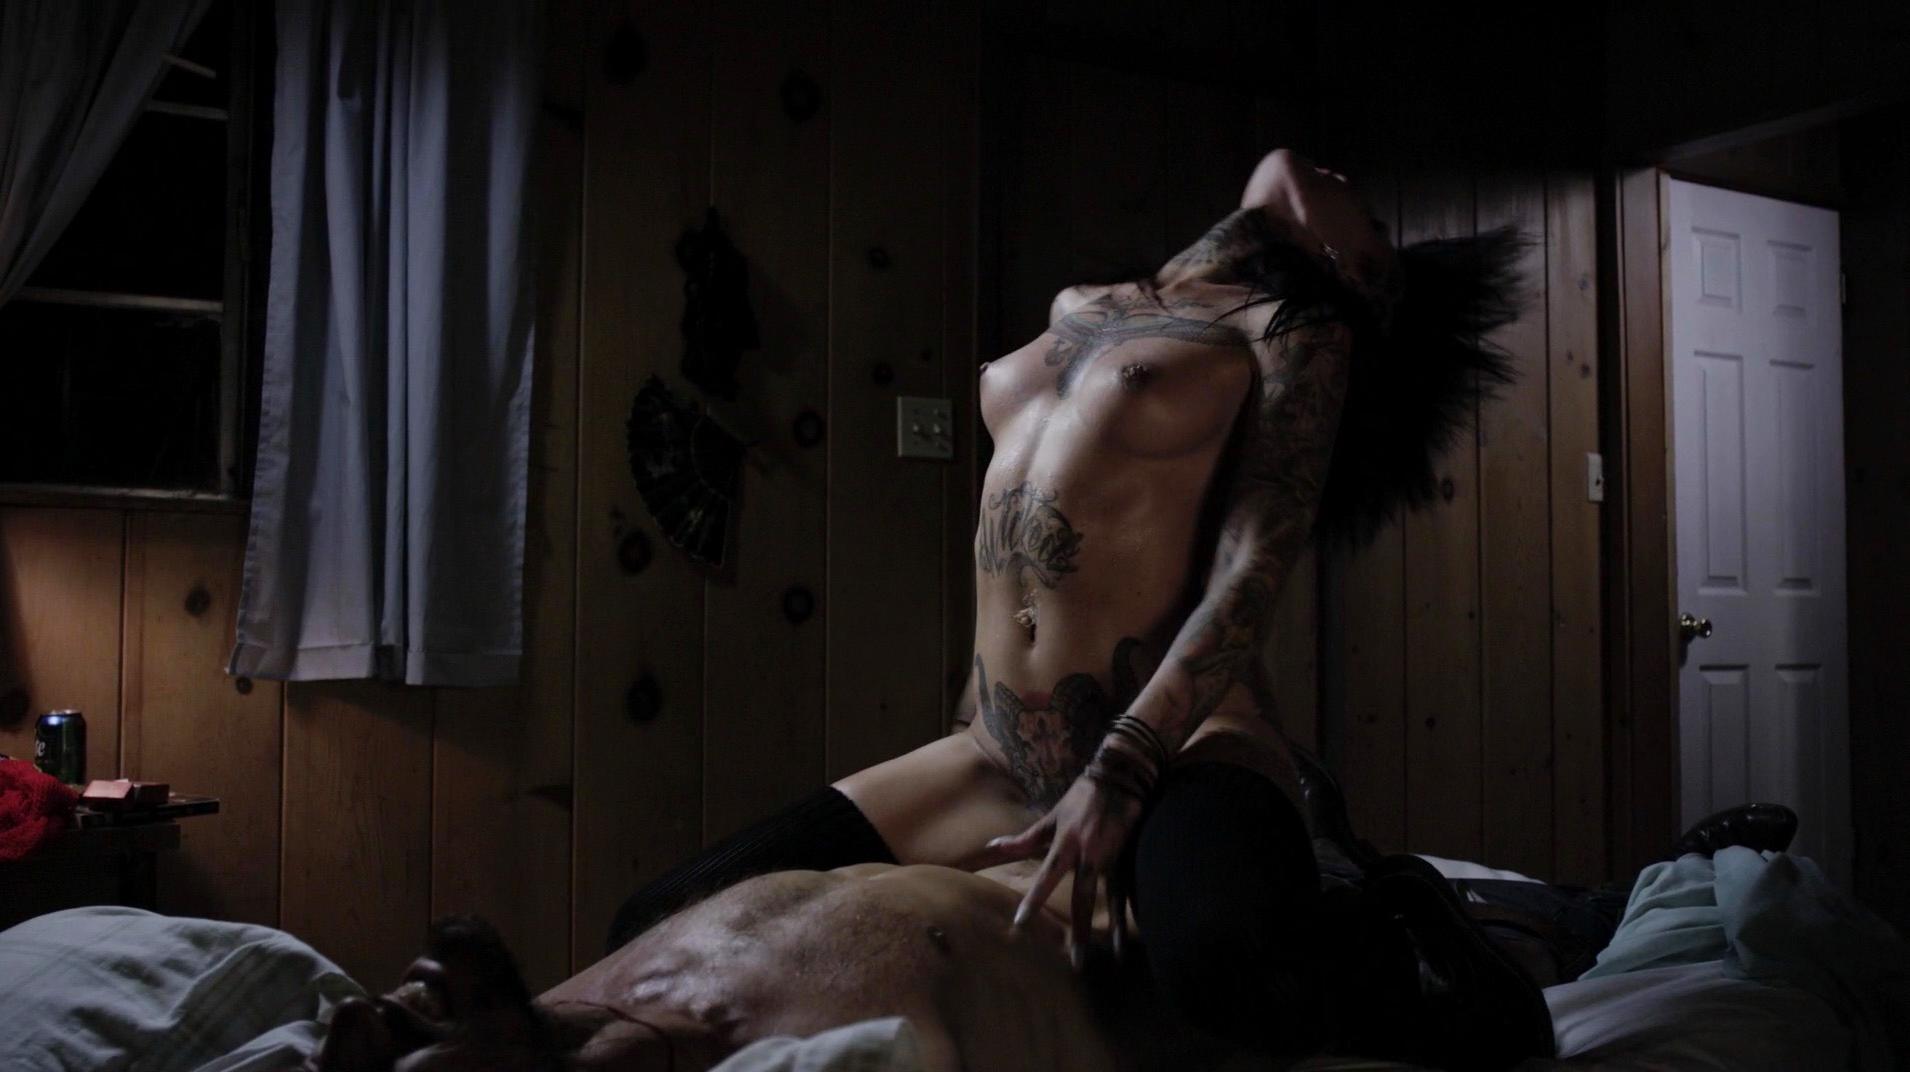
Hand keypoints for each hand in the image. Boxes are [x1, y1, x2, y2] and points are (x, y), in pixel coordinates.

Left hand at [984, 771, 1144, 966]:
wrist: (1122, 778)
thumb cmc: (1082, 797)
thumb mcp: (1052, 816)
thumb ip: (1025, 838)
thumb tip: (992, 846)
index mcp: (1066, 843)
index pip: (1047, 876)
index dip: (1034, 899)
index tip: (1021, 922)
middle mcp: (1089, 854)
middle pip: (1081, 898)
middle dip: (1079, 930)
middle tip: (1075, 960)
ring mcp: (1112, 858)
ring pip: (1110, 899)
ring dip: (1110, 929)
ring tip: (1116, 956)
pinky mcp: (1130, 858)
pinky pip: (1129, 892)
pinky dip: (1128, 914)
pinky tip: (1131, 936)